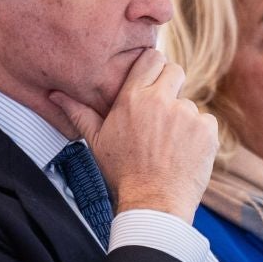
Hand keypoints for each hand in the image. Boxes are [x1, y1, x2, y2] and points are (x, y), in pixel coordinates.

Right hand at [50, 49, 216, 222]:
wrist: (153, 203)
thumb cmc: (123, 173)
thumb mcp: (96, 142)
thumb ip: (79, 113)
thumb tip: (56, 95)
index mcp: (133, 98)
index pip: (151, 58)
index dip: (153, 68)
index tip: (151, 82)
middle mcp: (161, 100)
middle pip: (174, 71)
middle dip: (170, 86)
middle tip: (162, 114)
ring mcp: (186, 114)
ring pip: (188, 103)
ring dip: (182, 118)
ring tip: (169, 145)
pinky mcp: (206, 129)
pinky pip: (205, 121)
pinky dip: (198, 135)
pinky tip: (184, 153)